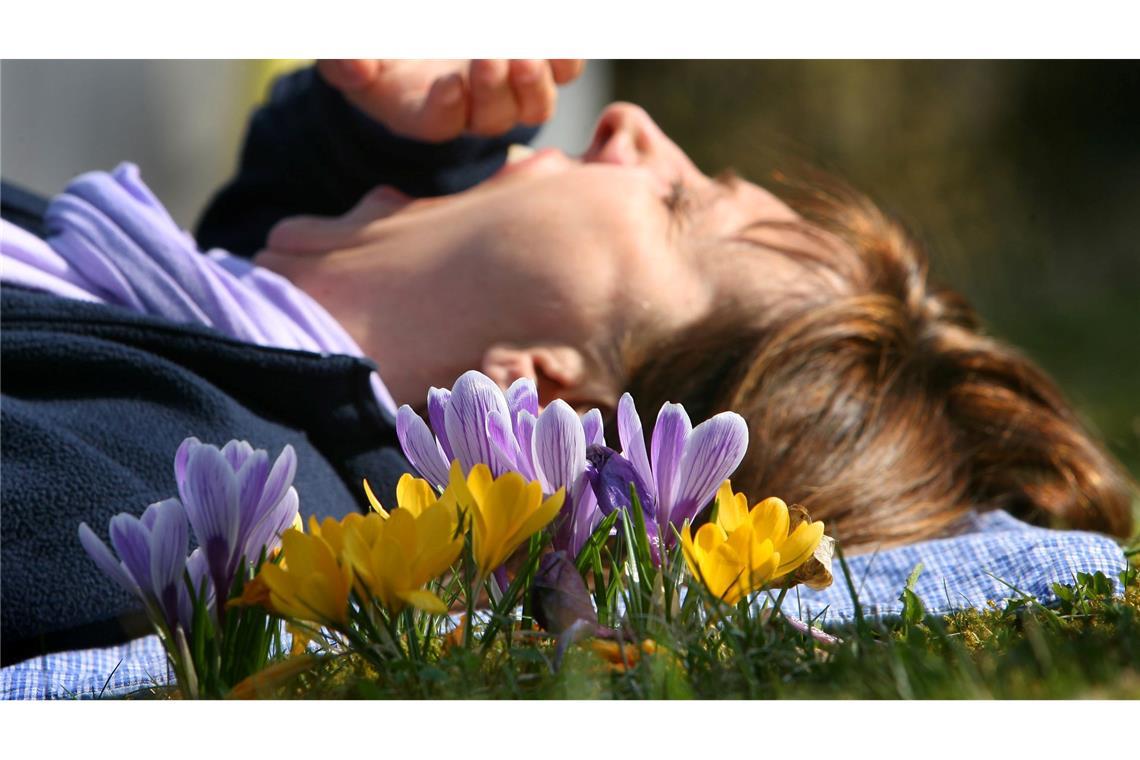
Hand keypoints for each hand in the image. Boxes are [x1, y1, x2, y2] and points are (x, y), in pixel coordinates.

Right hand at [316, 59, 584, 141]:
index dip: (444, 107)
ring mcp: (512, 94)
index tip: (447, 83)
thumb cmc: (386, 60)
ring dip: (533, 81)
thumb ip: (348, 66)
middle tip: (490, 58)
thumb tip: (353, 67)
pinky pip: (563, 73)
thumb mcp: (357, 62)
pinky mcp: (539, 70)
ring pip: (533, 104)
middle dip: (492, 89)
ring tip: (529, 55)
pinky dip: (566, 58)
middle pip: (492, 116)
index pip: (439, 122)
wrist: (426, 54)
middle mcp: (475, 113)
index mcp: (429, 114)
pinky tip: (561, 38)